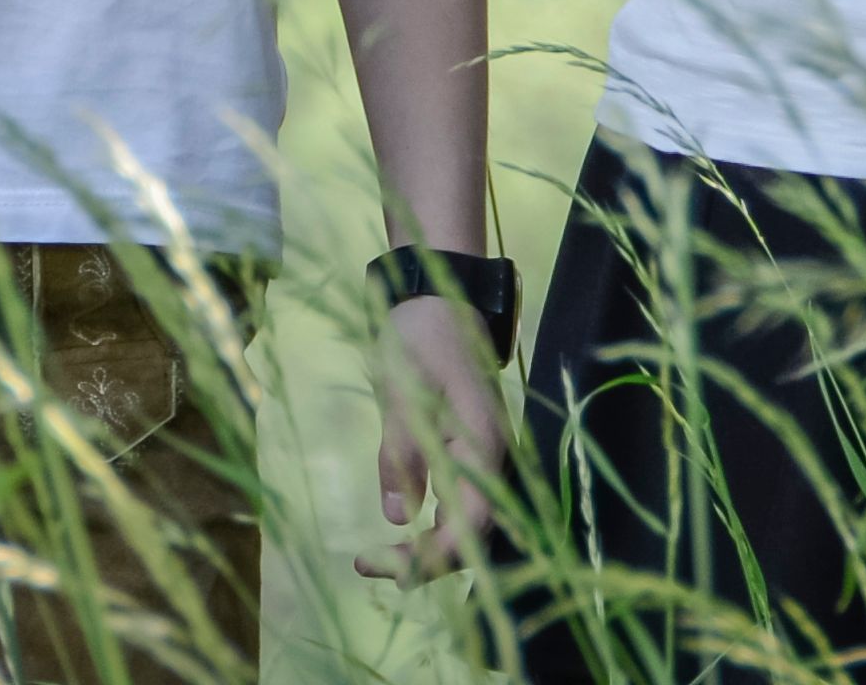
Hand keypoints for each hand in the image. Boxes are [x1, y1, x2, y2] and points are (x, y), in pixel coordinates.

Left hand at [358, 293, 505, 580]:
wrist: (438, 297)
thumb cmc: (421, 339)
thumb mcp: (402, 395)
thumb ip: (401, 456)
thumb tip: (400, 518)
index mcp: (485, 446)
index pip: (470, 526)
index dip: (433, 557)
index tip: (387, 568)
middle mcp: (495, 459)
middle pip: (475, 533)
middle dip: (429, 561)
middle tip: (370, 567)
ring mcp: (485, 456)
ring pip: (469, 521)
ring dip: (432, 547)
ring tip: (381, 559)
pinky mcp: (471, 452)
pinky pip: (461, 501)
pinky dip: (436, 525)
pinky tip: (405, 531)